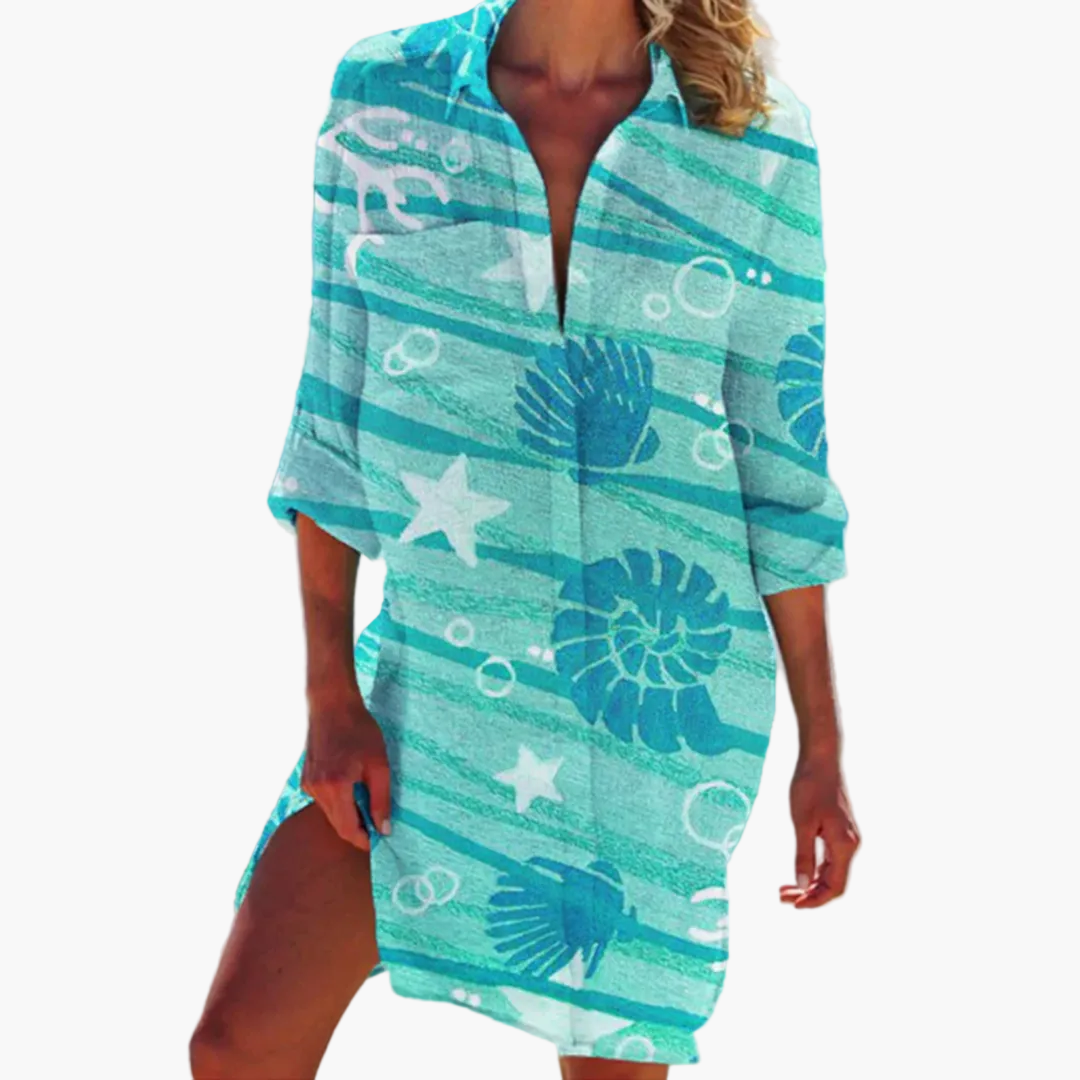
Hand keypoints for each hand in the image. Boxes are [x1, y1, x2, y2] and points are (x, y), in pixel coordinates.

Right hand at [300, 689, 392, 849]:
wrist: (332, 704)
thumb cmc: (359, 730)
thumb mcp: (379, 764)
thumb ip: (381, 799)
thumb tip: (383, 829)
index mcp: (335, 787)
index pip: (347, 829)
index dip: (363, 840)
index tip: (379, 841)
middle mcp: (316, 789)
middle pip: (337, 824)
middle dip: (358, 828)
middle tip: (379, 823)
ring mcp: (308, 784)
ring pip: (331, 813)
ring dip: (349, 814)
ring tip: (368, 798)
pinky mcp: (306, 778)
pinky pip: (325, 800)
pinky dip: (339, 801)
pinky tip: (352, 785)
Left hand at [779, 753, 859, 907]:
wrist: (820, 759)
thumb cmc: (810, 787)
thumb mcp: (802, 823)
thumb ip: (803, 856)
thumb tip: (802, 886)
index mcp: (844, 845)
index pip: (835, 886)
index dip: (816, 900)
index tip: (794, 905)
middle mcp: (849, 845)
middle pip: (833, 882)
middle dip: (809, 894)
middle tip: (782, 897)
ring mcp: (845, 838)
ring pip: (830, 872)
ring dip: (810, 884)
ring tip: (785, 889)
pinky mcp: (838, 831)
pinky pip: (829, 860)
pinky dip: (813, 870)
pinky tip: (798, 872)